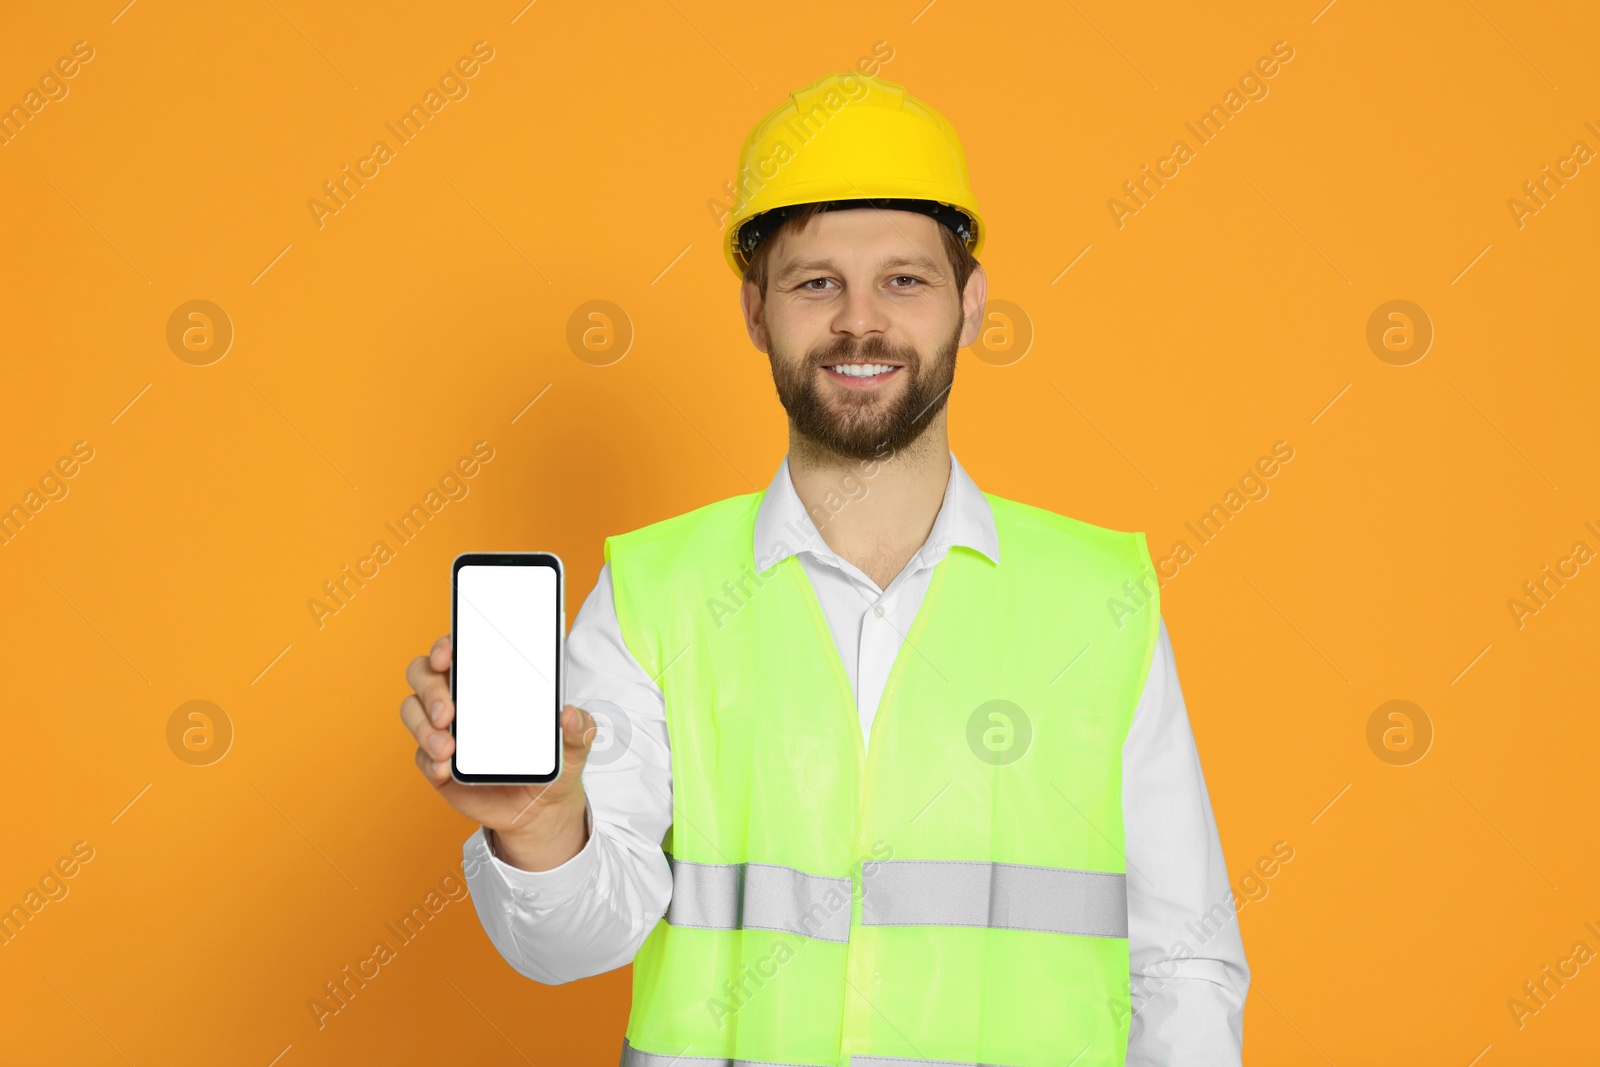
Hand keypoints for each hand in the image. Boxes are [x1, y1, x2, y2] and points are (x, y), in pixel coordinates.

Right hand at [401, 635, 597, 869]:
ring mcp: (445, 729)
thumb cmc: (553, 762)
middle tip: (448, 712)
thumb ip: (579, 730)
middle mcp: (460, 698)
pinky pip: (420, 755)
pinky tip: (445, 768)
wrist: (541, 808)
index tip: (448, 655)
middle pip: (423, 675)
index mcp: (490, 681)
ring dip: (424, 727)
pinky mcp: (438, 762)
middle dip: (430, 689)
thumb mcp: (574, 746)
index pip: (458, 650)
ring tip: (448, 749)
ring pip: (412, 711)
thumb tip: (570, 714)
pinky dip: (429, 760)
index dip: (446, 646)